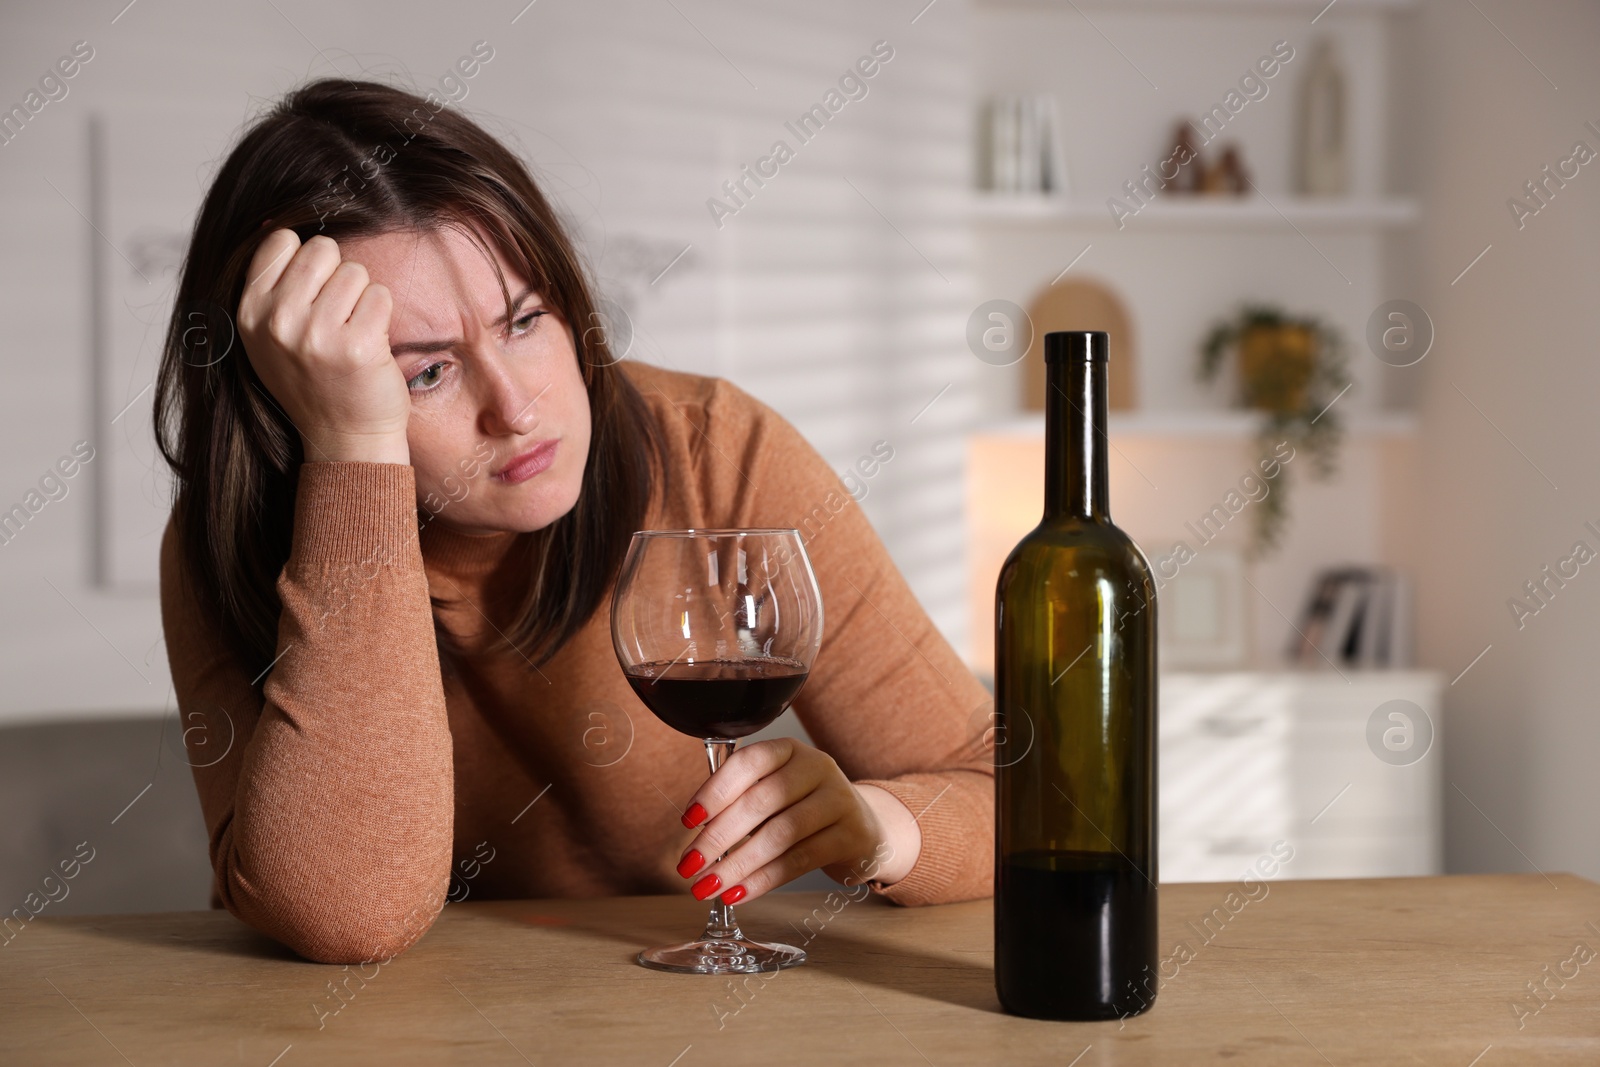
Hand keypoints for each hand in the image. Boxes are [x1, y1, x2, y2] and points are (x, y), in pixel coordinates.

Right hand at [237, 230, 410, 464]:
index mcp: (249, 312)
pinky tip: (370, 346)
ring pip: (356, 271)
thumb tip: (275, 221)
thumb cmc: (313, 380)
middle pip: (323, 248)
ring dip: (362, 299)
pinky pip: (381, 295)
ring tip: (351, 335)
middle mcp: (278, 321)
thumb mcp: (268, 335)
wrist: (344, 437)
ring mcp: (317, 334)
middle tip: (336, 319)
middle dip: (338, 277)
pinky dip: (383, 316)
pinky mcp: (358, 346)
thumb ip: (270, 283)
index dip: (307, 264)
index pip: (282, 241)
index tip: (310, 299)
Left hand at [674, 738, 920, 903]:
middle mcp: (816, 767)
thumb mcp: (775, 793)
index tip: (689, 820)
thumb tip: (696, 831)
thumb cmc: (803, 809)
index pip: (749, 762)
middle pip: (762, 801)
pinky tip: (739, 893)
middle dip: (718, 836)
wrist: (863, 827)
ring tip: (708, 886)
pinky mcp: (851, 835)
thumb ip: (740, 801)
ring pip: (780, 834)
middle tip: (689, 864)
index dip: (716, 790)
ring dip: (737, 864)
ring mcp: (838, 800)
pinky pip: (800, 860)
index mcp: (789, 751)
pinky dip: (764, 880)